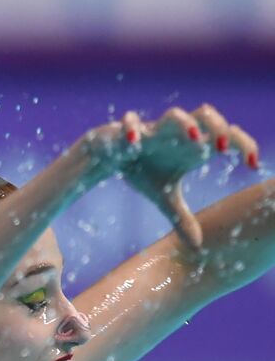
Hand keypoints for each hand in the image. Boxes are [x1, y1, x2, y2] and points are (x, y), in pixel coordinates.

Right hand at [85, 105, 260, 250]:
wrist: (108, 154)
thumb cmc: (143, 169)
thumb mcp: (163, 196)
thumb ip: (181, 217)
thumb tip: (198, 245)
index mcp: (191, 146)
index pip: (225, 135)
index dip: (244, 145)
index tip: (253, 165)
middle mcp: (177, 133)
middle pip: (206, 114)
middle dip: (218, 128)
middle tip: (223, 149)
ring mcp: (153, 130)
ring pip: (174, 115)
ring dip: (186, 124)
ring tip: (195, 139)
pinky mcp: (126, 130)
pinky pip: (129, 122)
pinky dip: (132, 130)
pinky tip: (134, 145)